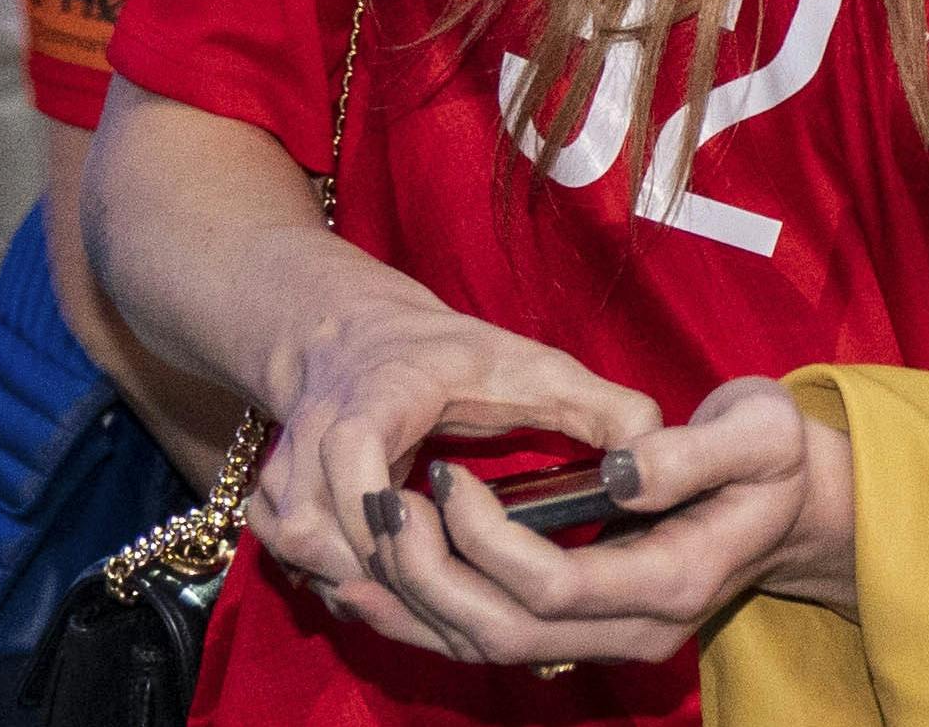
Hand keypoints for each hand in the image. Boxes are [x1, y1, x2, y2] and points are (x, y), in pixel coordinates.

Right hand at [245, 287, 663, 662]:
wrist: (356, 341)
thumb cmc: (449, 358)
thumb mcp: (529, 363)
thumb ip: (598, 404)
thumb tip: (653, 451)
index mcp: (376, 394)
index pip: (351, 450)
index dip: (385, 499)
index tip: (434, 515)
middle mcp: (314, 439)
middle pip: (327, 527)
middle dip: (400, 566)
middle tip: (473, 583)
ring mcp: (286, 481)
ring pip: (313, 557)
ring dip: (380, 584)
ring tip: (450, 586)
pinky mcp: (274, 512)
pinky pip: (302, 570)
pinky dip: (355, 587)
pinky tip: (411, 584)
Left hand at [345, 375, 862, 663]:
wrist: (791, 506)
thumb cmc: (774, 456)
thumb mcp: (760, 432)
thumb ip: (694, 452)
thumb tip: (622, 469)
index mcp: (674, 580)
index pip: (556, 586)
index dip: (489, 541)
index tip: (448, 478)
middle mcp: (635, 630)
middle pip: (506, 633)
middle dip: (433, 577)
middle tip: (386, 507)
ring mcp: (606, 640)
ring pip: (487, 648)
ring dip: (416, 605)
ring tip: (363, 544)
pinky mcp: (580, 629)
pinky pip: (489, 638)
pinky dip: (429, 614)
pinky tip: (381, 578)